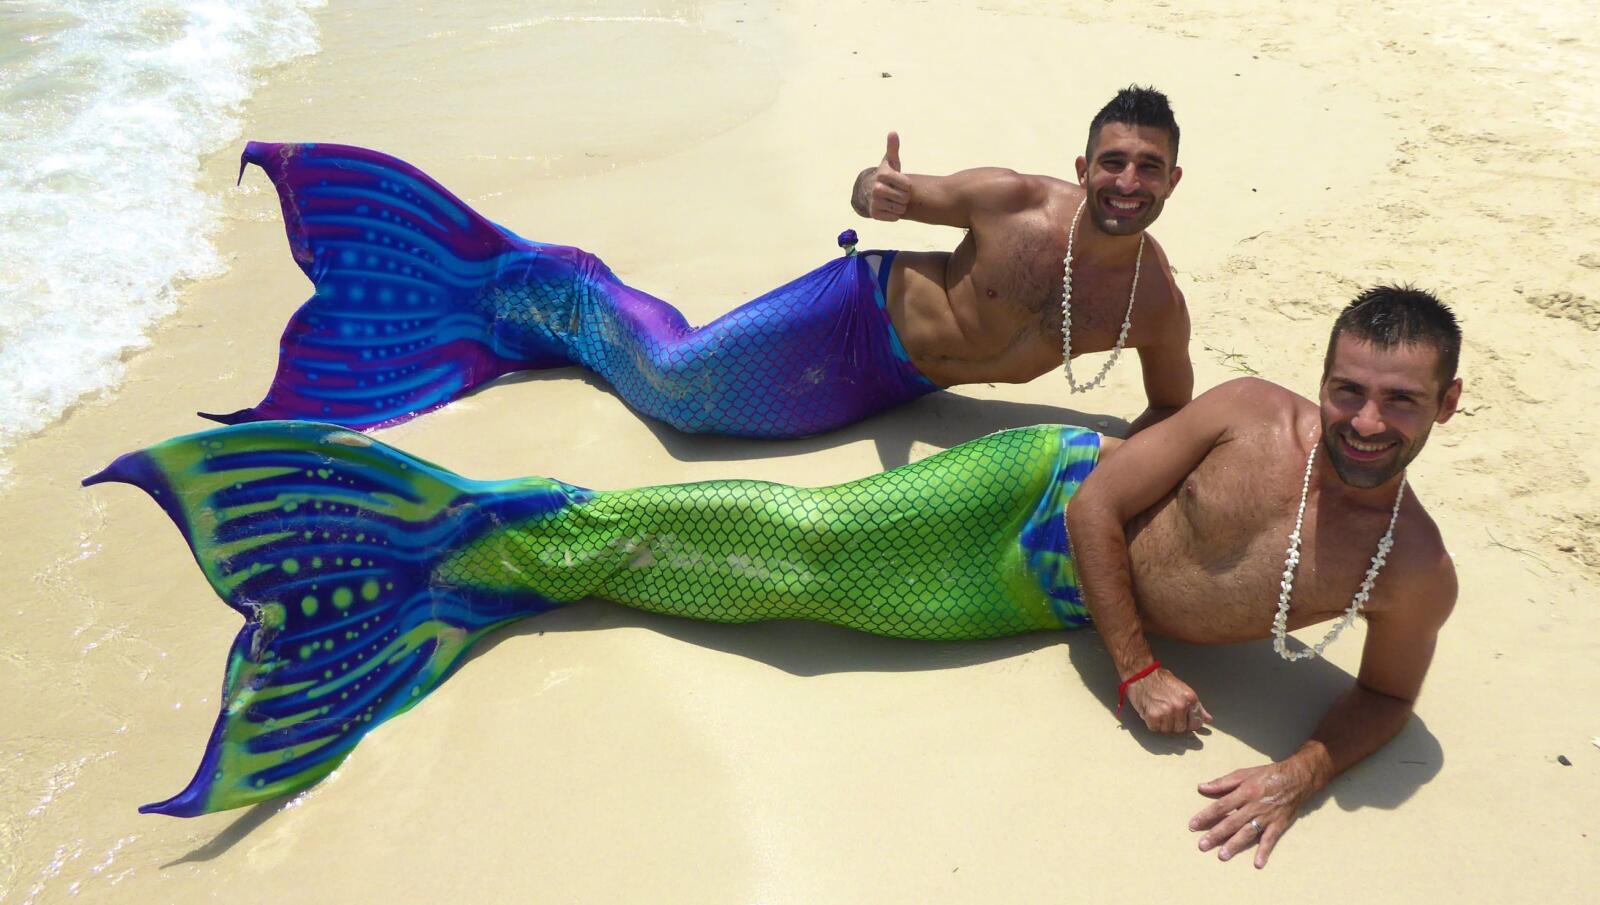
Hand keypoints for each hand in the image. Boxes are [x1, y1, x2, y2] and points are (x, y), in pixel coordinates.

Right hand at [865, 132, 911, 220]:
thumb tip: (893, 133)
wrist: (868, 191)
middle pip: (905, 198)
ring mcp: (874, 201)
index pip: (907, 185)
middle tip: (897, 193)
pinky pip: (894, 218)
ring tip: (893, 200)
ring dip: (900, 206)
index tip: (901, 183)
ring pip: (900, 208)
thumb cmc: (885, 176)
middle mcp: (876, 188)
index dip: (907, 186)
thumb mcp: (890, 162)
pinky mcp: (874, 214)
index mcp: (883, 174)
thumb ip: (893, 148)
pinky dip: (894, 215)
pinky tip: (888, 208)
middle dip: (904, 197)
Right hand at [1125, 667, 1211, 732]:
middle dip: (1174, 723)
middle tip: (1166, 711)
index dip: (1188, 722)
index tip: (1182, 719)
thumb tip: (1208, 718)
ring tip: (1157, 709)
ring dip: (1162, 723)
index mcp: (1190, 698)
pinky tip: (1150, 711)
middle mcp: (1180, 706)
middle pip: (1181, 729)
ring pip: (1167, 730)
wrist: (1141, 673)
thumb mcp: (1182, 689)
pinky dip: (1151, 723)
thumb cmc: (1160, 679)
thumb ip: (1196, 706)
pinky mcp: (1153, 716)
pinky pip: (1155, 728)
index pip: (1196, 723)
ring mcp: (1167, 712)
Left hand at [1189, 760, 1318, 867]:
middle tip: (1202, 845)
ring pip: (1248, 832)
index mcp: (1244, 792)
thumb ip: (1222, 782)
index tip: (1193, 825)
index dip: (1206, 816)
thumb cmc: (1266, 775)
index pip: (1221, 806)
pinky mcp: (1278, 824)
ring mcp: (1266, 817)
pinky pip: (1270, 839)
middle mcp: (1254, 806)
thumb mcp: (1243, 773)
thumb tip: (1201, 787)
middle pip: (1232, 822)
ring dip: (1235, 844)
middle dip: (1216, 834)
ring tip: (1222, 855)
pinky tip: (1258, 863)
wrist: (1296, 778)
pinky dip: (1264, 851)